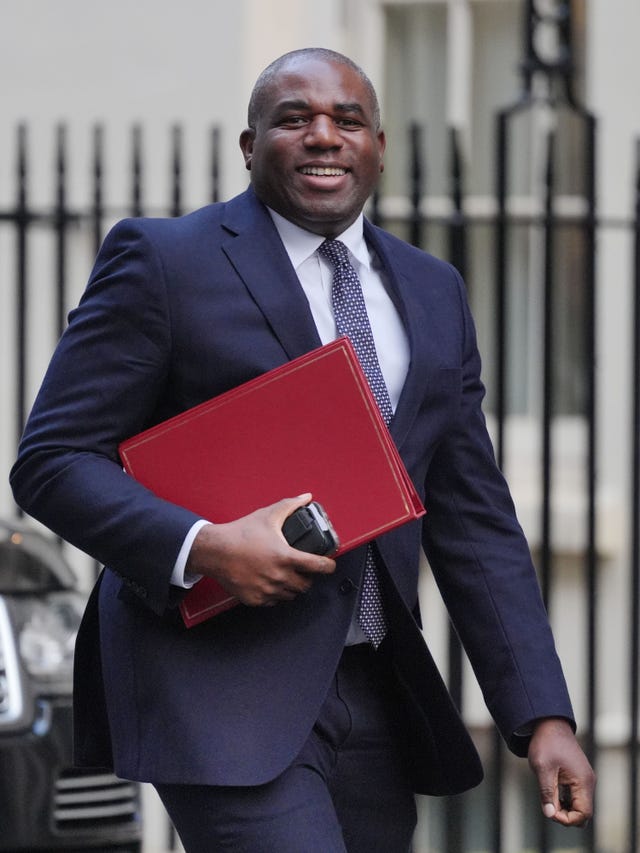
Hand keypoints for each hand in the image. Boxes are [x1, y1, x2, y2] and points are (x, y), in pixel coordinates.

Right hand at [185, 493, 336, 605]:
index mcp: (285, 557)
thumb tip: (305, 497)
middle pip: (306, 585)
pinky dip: (276, 594)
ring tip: (287, 575)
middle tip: (304, 569)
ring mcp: (267, 590)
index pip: (318, 567)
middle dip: (308, 577)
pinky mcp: (256, 599)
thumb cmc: (240, 534)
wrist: (215, 551)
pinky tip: (271, 582)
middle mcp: (279, 577)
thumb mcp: (268, 516)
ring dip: (292, 586)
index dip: (328, 566)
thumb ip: (290, 506)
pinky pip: (274, 601)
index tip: (330, 564)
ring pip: (291, 595)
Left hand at [528, 717, 594, 826]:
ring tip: (548, 795)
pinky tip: (552, 790)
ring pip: (579, 805)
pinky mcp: (579, 776)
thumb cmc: (546, 743)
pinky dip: (565, 799)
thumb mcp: (542, 767)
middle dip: (566, 815)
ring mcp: (585, 779)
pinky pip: (576, 796)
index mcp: (583, 781)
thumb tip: (549, 814)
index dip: (567, 819)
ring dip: (564, 807)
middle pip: (583, 813)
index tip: (550, 810)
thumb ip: (546, 792)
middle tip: (548, 805)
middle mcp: (588, 782)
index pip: (583, 814)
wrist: (550, 723)